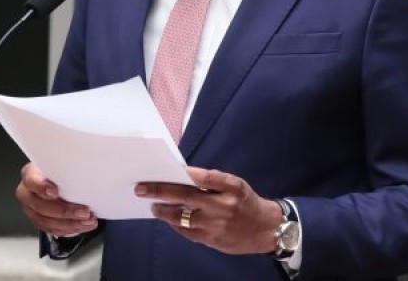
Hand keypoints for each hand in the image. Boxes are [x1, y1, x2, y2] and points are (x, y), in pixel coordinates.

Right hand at [15, 162, 97, 236]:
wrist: (56, 178)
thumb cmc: (58, 170)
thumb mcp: (60, 165)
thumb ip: (66, 169)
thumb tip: (84, 174)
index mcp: (30, 175)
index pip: (32, 181)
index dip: (42, 188)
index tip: (55, 192)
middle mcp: (27, 193)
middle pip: (41, 206)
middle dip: (65, 211)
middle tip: (84, 212)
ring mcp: (31, 209)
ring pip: (47, 222)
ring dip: (70, 224)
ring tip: (88, 221)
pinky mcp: (38, 221)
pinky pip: (52, 230)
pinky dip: (69, 229)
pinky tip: (82, 226)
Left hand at [135, 167, 282, 254]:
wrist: (265, 230)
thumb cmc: (245, 202)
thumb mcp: (235, 185)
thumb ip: (213, 181)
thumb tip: (182, 176)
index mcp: (232, 187)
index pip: (206, 177)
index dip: (185, 173)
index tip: (166, 169)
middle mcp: (224, 205)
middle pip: (186, 197)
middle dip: (160, 192)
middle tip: (142, 189)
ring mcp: (217, 224)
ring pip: (182, 217)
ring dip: (164, 211)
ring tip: (154, 206)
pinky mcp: (212, 239)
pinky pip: (187, 232)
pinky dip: (175, 225)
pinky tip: (168, 218)